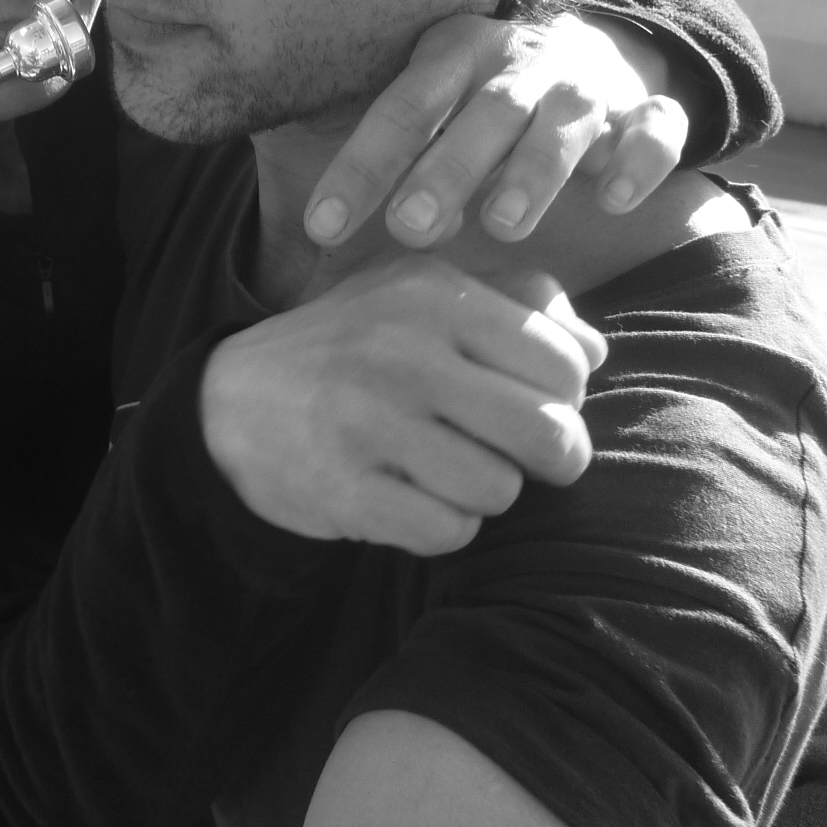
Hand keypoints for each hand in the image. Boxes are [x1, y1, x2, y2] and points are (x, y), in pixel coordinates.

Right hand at [199, 259, 601, 555]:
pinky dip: (440, 527)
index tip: (526, 404)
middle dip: (547, 460)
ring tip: (443, 470)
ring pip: (500, 492)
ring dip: (483, 493)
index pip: (564, 365)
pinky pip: (446, 532)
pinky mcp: (342, 488)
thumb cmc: (353, 345)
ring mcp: (368, 422)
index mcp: (433, 296)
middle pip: (549, 436)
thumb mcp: (420, 293)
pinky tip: (408, 499)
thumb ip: (514, 303)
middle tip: (514, 456)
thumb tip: (595, 350)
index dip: (563, 399)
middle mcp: (402, 352)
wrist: (230, 401)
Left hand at [304, 11, 688, 251]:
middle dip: (447, 168)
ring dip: (536, 167)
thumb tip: (289, 238)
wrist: (588, 58)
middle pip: (483, 109)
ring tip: (505, 223)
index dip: (361, 166)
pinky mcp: (646, 106)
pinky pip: (655, 124)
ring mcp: (586, 80)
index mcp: (452, 51)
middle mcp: (518, 59)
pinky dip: (641, 156)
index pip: (400, 106)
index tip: (321, 228)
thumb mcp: (424, 114)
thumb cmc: (477, 108)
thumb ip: (374, 163)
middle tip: (411, 228)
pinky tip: (615, 199)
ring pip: (565, 115)